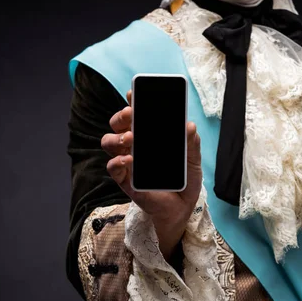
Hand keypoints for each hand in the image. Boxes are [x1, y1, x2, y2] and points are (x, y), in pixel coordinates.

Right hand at [101, 90, 202, 257]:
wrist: (182, 208)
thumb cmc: (184, 181)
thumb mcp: (193, 160)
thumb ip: (191, 143)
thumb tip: (189, 125)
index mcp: (149, 136)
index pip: (136, 114)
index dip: (132, 101)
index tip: (133, 92)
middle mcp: (134, 145)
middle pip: (117, 124)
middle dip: (120, 115)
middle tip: (131, 114)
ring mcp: (127, 162)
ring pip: (108, 142)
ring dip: (115, 137)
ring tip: (130, 137)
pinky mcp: (125, 180)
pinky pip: (113, 168)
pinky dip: (117, 161)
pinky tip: (129, 159)